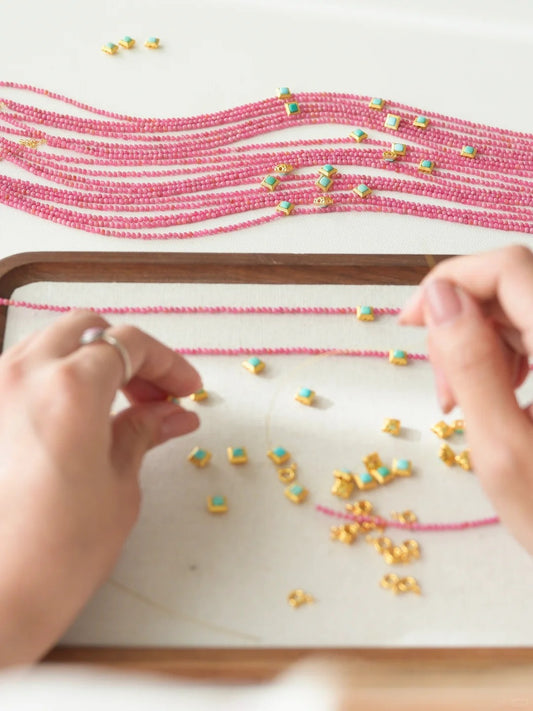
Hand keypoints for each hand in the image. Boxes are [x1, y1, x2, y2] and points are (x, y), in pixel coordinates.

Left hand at [0, 310, 200, 665]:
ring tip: (121, 404)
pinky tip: (81, 414)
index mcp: (71, 387)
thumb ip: (144, 431)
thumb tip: (173, 414)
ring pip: (54, 343)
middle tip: (157, 394)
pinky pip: (26, 371)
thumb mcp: (120, 483)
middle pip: (89, 329)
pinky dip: (60, 377)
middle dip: (130, 354)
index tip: (186, 390)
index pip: (130, 345)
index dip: (168, 364)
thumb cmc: (57, 552)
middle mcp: (25, 375)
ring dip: (93, 360)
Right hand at [400, 245, 532, 554]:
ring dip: (478, 342)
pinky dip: (502, 356)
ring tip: (461, 401)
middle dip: (460, 322)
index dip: (451, 279)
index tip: (411, 322)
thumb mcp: (504, 451)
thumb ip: (472, 367)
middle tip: (441, 387)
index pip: (508, 269)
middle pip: (513, 286)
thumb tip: (441, 297)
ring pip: (520, 310)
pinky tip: (494, 396)